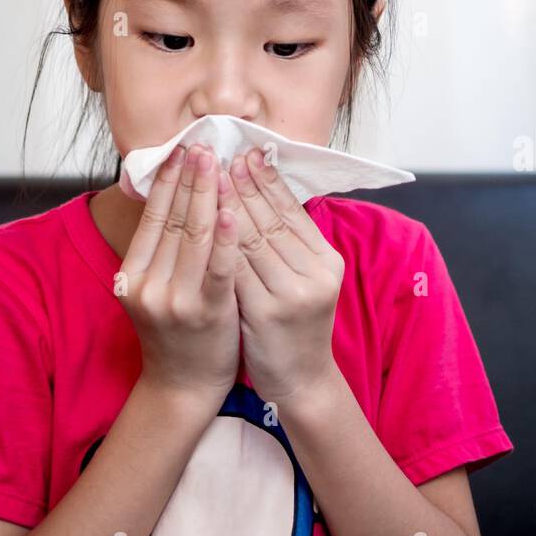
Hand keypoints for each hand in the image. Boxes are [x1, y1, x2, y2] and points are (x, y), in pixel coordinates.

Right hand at [117, 142, 240, 409]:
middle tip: (202, 143)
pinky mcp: (205, 313)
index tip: (181, 149)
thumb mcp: (155, 287)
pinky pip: (218, 268)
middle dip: (190, 178)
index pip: (153, 217)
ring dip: (208, 195)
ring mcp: (175, 300)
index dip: (168, 181)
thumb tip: (171, 191)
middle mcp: (147, 285)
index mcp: (132, 274)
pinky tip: (231, 210)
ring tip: (218, 163)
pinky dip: (225, 237)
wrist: (183, 387)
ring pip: (194, 237)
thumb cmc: (176, 330)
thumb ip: (160, 248)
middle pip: (173, 220)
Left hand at [217, 145, 344, 407]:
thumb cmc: (294, 324)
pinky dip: (221, 243)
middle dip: (243, 185)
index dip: (268, 181)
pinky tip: (208, 220)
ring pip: (252, 240)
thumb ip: (291, 241)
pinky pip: (236, 270)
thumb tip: (264, 190)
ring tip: (209, 176)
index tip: (248, 153)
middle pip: (271, 220)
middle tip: (221, 154)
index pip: (293, 211)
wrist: (300, 381)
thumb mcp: (305, 279)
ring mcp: (292, 296)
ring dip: (228, 204)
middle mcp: (315, 275)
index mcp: (327, 261)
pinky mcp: (266, 314)